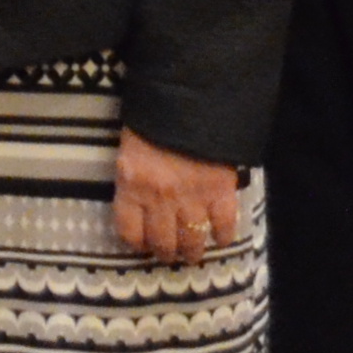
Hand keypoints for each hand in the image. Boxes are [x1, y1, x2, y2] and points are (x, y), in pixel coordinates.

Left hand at [111, 129, 241, 265]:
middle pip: (163, 243)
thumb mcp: (132, 146)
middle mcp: (159, 198)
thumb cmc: (154, 118)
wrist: (191, 98)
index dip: (137, 243)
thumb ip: (134, 175)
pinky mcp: (221, 193)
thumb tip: (138, 198)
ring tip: (193, 253)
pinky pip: (224, 226)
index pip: (129, 231)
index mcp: (132, 184)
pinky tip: (220, 237)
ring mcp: (192, 198)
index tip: (143, 244)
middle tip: (171, 253)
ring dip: (193, 252)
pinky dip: (223, 236)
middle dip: (167, 252)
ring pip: (192, 241)